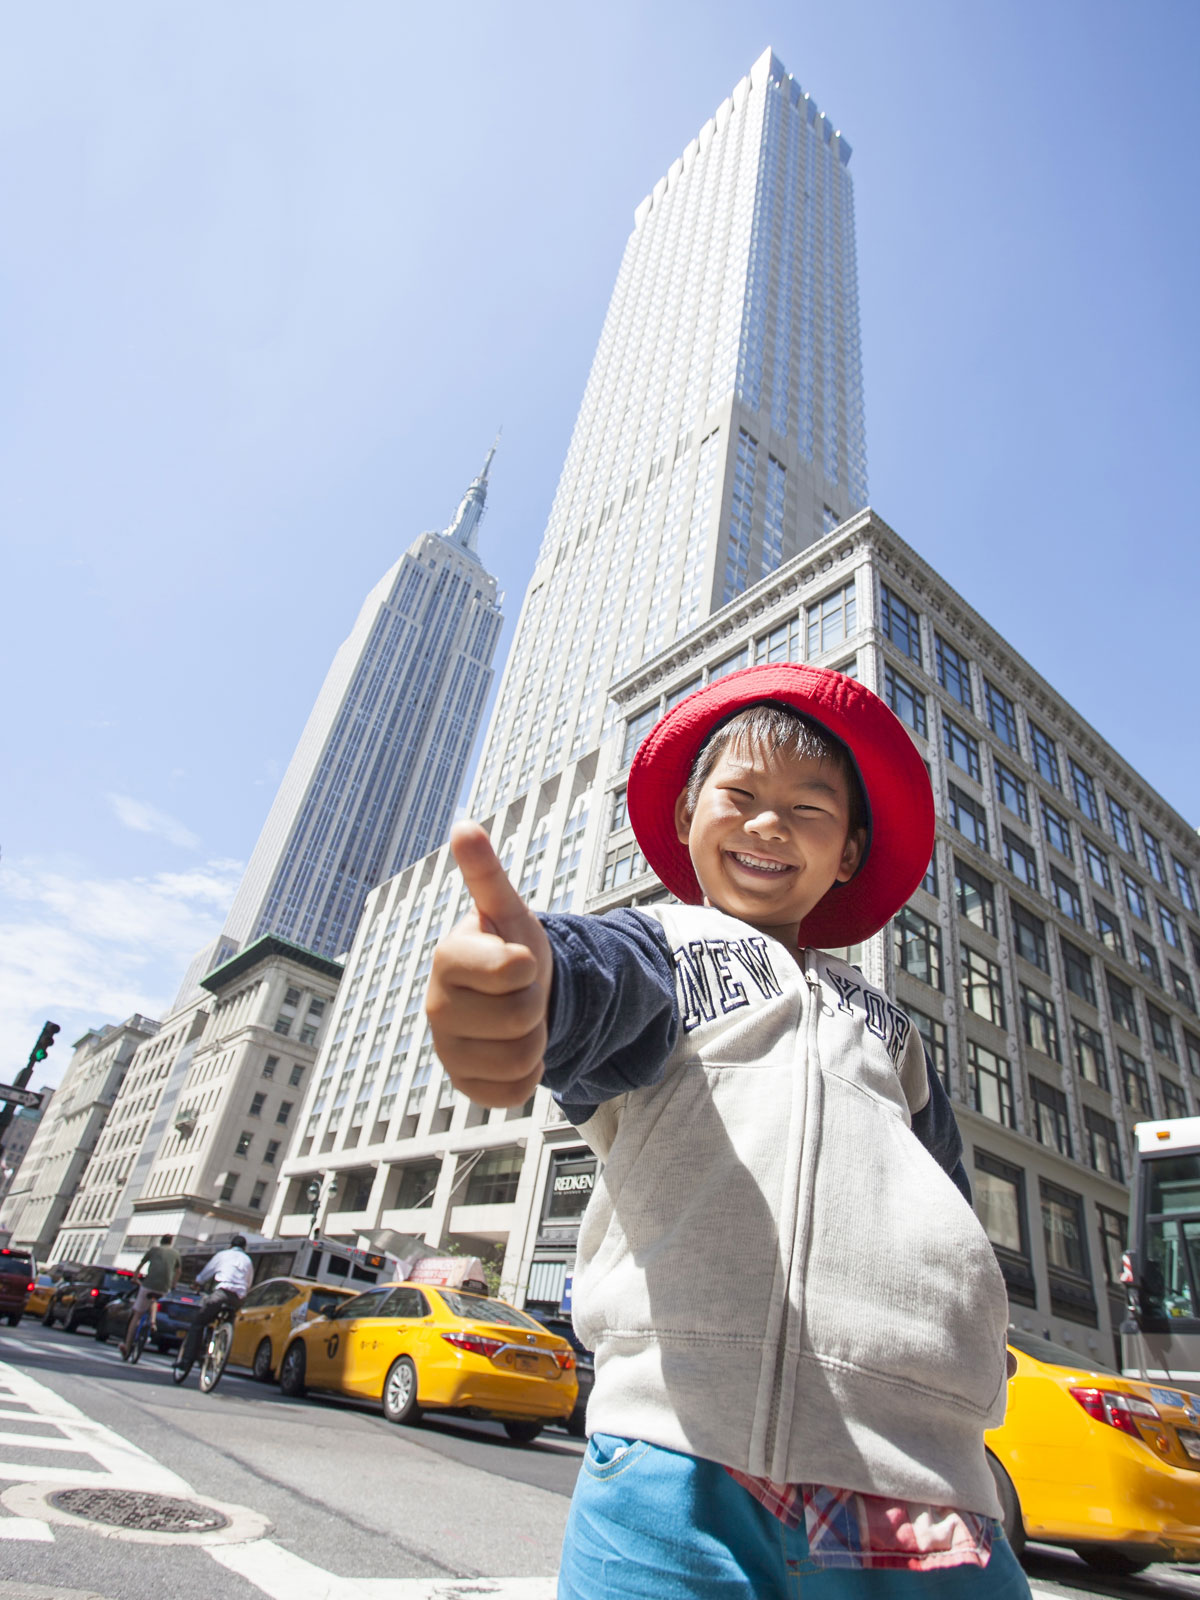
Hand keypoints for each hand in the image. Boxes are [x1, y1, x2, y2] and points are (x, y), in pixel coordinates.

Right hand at [425, 821, 553, 1106]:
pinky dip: (530, 1074)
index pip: (514, 970)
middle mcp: (435, 1006)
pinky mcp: (462, 1084)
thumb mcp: (507, 909)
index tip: (519, 957)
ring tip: (518, 1017)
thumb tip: (463, 826)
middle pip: (522, 1019)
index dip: (529, 965)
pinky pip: (515, 1092)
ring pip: (523, 1059)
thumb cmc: (508, 945)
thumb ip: (487, 873)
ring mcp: (446, 1049)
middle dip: (536, 1003)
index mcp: (447, 957)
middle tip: (520, 989)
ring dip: (537, 1039)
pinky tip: (513, 1048)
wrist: (509, 994)